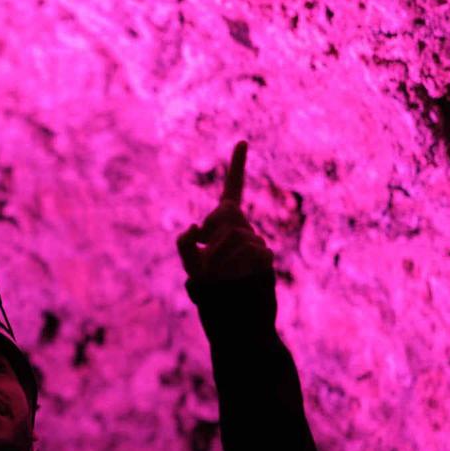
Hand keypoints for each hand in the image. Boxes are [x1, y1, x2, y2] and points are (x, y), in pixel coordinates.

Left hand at [177, 140, 275, 284]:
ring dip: (220, 257)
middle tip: (209, 257)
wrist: (234, 309)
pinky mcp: (265, 255)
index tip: (242, 141)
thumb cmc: (210, 285)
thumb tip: (194, 227)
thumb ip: (184, 244)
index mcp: (225, 220)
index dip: (237, 166)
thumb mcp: (189, 263)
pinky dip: (236, 266)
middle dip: (213, 234)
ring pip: (236, 237)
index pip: (233, 188)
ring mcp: (256, 240)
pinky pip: (250, 253)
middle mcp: (243, 226)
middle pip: (226, 214)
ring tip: (223, 272)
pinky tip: (237, 276)